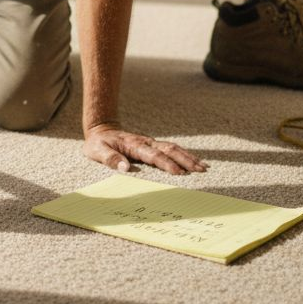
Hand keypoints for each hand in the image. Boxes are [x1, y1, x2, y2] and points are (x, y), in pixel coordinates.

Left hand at [83, 123, 207, 175]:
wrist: (101, 130)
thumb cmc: (98, 144)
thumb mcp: (98, 151)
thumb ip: (110, 159)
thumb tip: (125, 169)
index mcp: (134, 145)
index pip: (154, 155)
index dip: (167, 164)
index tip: (179, 173)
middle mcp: (146, 142)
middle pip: (170, 150)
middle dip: (186, 160)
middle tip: (201, 170)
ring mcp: (151, 142)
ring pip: (174, 148)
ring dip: (189, 156)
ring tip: (204, 167)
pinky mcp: (153, 145)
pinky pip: (171, 148)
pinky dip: (184, 154)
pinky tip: (194, 161)